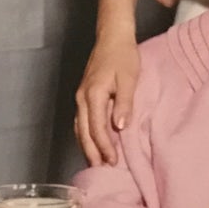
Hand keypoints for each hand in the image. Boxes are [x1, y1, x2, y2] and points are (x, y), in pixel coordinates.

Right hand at [74, 34, 139, 165]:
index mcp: (93, 95)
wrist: (112, 37)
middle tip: (101, 170)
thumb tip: (119, 127)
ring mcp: (80, 97)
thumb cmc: (123, 56)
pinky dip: (85, 134)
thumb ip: (124, 103)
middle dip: (92, 152)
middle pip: (83, 132)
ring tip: (96, 162)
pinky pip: (81, 120)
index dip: (104, 147)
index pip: (97, 128)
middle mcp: (82, 98)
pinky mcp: (83, 95)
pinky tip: (92, 142)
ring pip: (79, 128)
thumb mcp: (129, 78)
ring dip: (87, 146)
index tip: (113, 161)